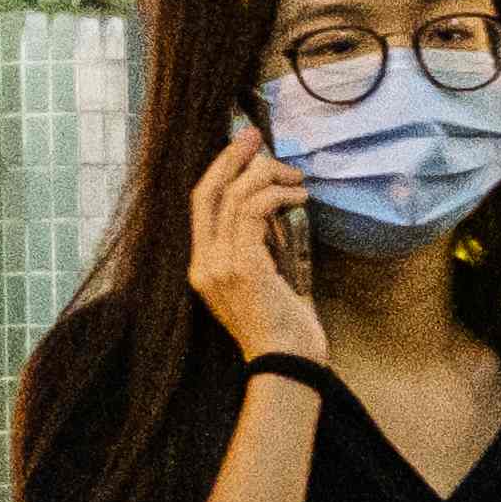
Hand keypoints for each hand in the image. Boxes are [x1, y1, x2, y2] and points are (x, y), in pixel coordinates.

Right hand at [189, 127, 326, 362]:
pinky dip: (279, 195)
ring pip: (235, 196)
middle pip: (208, 192)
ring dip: (268, 177)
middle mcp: (203, 264)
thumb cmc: (283, 329)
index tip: (242, 148)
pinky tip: (300, 197)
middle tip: (256, 137)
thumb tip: (275, 211)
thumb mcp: (263, 282)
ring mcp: (219, 265)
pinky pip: (255, 211)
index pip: (200, 205)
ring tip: (296, 178)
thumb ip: (258, 249)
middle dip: (233, 158)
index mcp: (202, 268)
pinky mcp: (243, 266)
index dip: (219, 171)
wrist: (286, 365)